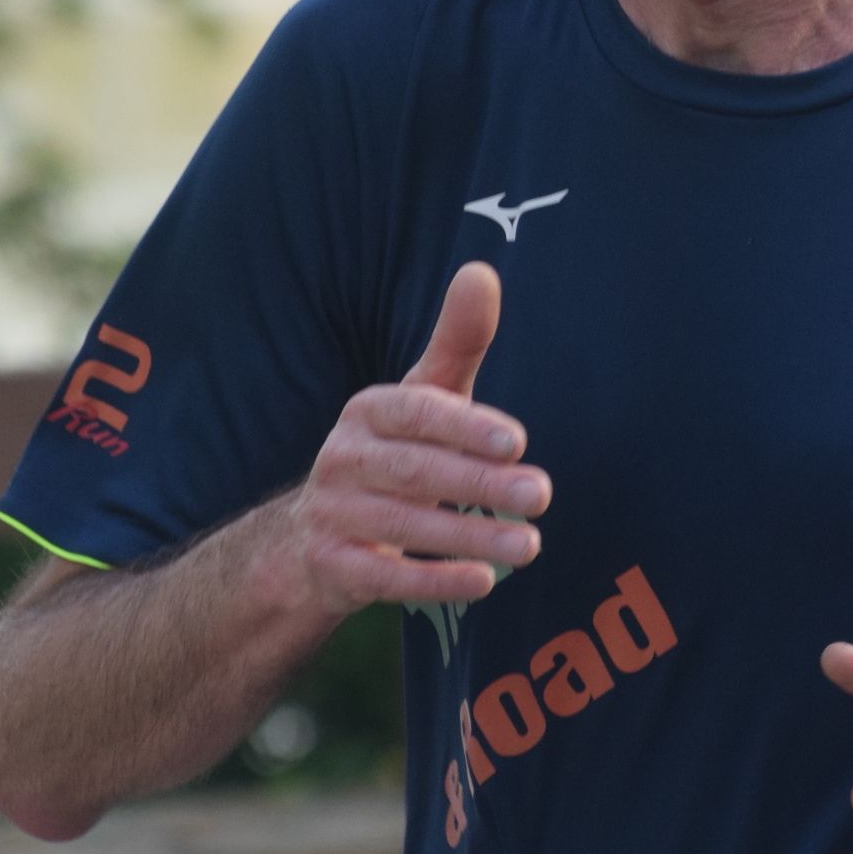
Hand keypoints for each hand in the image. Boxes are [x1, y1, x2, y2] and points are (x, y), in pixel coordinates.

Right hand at [277, 260, 551, 614]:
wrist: (310, 537)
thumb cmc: (393, 453)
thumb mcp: (424, 399)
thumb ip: (457, 343)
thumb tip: (482, 271)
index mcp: (367, 412)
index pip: (416, 412)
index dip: (464, 426)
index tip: (518, 441)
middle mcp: (341, 459)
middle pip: (413, 471)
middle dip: (479, 483)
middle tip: (542, 494)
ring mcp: (332, 516)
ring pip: (402, 527)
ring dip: (468, 536)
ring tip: (530, 546)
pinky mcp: (334, 569)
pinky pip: (383, 578)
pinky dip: (432, 581)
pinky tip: (482, 582)